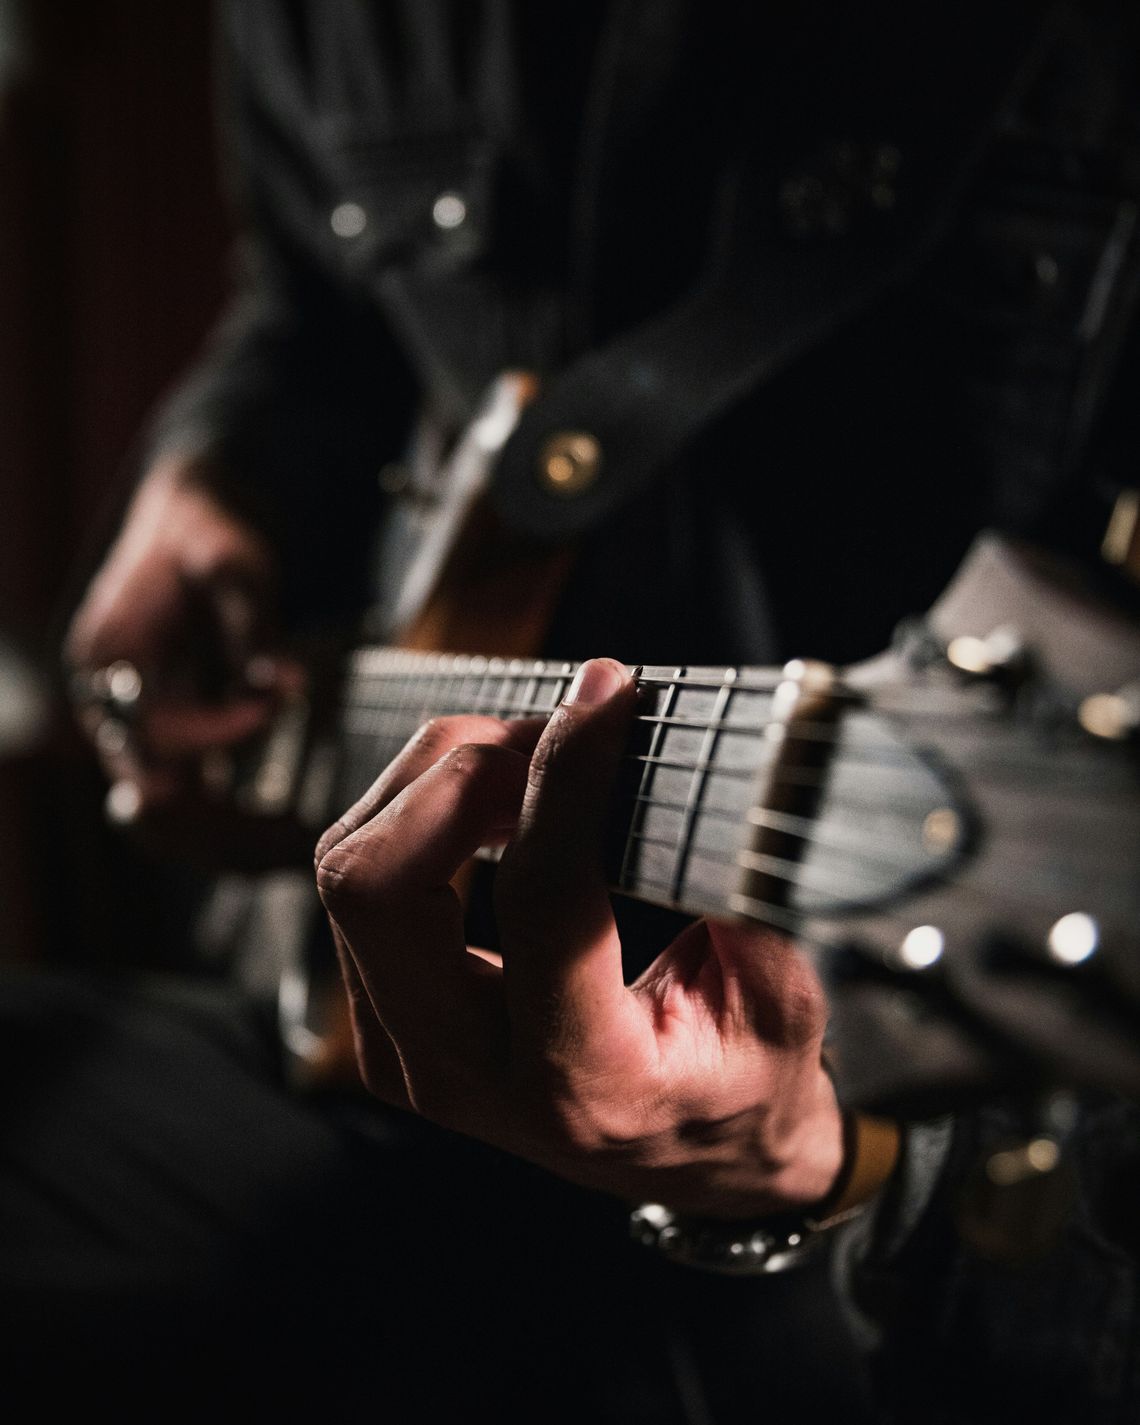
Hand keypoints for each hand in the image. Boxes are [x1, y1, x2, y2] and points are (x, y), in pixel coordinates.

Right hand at [65, 454, 308, 865]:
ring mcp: (129, 726)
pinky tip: (282, 837)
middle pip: (151, 790)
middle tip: (291, 836)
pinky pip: (185, 799)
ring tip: (291, 849)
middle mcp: (107, 702)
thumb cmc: (208, 540)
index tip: (273, 703)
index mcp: (110, 657)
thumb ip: (256, 626)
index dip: (216, 728)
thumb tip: (286, 685)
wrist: (187, 525)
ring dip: (223, 837)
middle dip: (219, 821)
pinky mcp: (159, 738)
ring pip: (167, 810)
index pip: (154, 726)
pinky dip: (227, 823)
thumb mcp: (235, 567)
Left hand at [316, 658, 845, 1218]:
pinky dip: (418, 811)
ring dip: (433, 782)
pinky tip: (496, 796)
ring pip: (349, 870)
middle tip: (553, 734)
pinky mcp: (384, 1018)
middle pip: (375, 886)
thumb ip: (737, 891)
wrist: (688, 1158)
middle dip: (458, 773)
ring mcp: (406, 1052)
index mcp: (581, 1084)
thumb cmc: (742, 1079)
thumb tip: (699, 760)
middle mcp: (464, 1077)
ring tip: (531, 757)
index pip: (539, 898)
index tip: (606, 696)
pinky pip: (358, 883)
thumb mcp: (779, 998)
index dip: (568, 778)